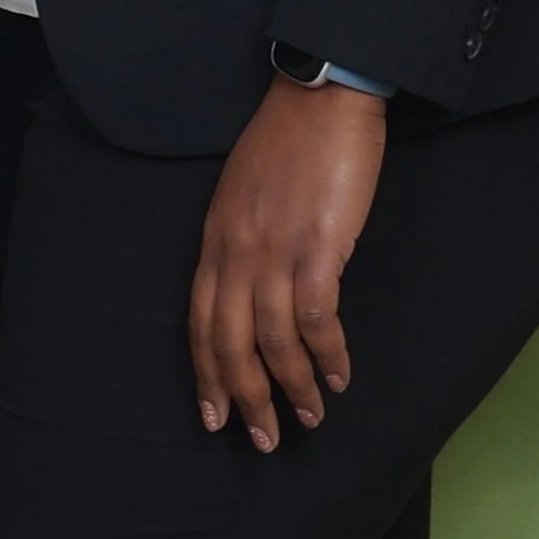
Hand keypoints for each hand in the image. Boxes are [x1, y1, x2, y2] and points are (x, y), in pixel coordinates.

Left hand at [188, 78, 387, 450]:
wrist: (322, 97)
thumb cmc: (288, 140)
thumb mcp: (242, 193)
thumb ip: (241, 240)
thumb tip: (253, 285)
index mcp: (214, 240)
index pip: (198, 322)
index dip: (207, 374)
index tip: (215, 415)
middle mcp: (236, 253)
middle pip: (229, 343)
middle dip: (246, 400)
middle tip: (264, 441)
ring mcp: (274, 252)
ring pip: (272, 342)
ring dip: (292, 388)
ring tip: (312, 419)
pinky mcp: (317, 249)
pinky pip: (316, 319)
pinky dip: (327, 355)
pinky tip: (339, 376)